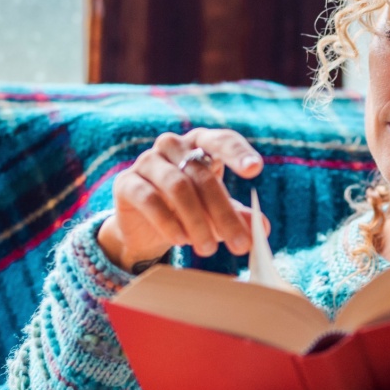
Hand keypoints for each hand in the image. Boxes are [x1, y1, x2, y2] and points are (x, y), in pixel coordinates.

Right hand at [96, 129, 267, 270]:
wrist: (144, 227)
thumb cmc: (188, 210)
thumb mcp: (217, 213)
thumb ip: (239, 217)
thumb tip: (262, 228)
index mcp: (200, 144)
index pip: (221, 141)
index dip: (238, 153)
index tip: (255, 170)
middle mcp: (173, 146)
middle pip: (202, 176)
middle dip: (223, 213)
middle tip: (240, 244)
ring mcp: (147, 161)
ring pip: (178, 187)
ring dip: (197, 221)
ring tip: (208, 249)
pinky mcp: (127, 182)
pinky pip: (149, 199)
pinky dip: (168, 222)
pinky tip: (180, 240)